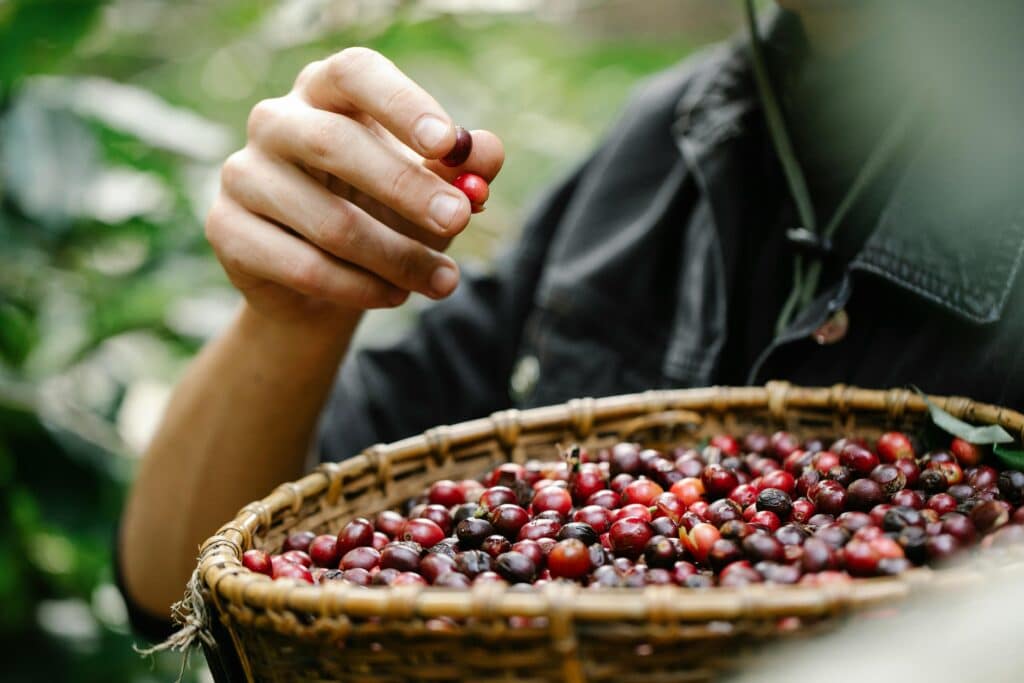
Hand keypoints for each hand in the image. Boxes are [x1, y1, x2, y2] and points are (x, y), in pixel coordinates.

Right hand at [205, 47, 503, 327]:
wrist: (324, 283)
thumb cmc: (383, 214)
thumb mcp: (429, 188)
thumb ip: (461, 168)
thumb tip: (488, 153)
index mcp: (326, 91)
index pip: (356, 74)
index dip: (401, 103)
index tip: (447, 143)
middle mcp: (275, 121)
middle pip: (336, 143)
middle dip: (407, 188)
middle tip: (459, 221)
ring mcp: (243, 174)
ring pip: (328, 221)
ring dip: (397, 258)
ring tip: (444, 281)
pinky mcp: (227, 229)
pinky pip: (303, 266)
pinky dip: (359, 289)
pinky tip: (394, 296)